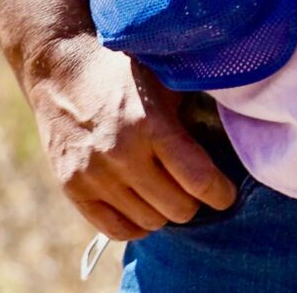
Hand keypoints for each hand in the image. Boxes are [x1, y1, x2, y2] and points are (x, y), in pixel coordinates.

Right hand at [23, 34, 236, 239]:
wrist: (59, 67)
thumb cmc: (121, 71)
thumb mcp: (163, 77)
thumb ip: (194, 108)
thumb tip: (238, 131)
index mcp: (150, 123)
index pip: (200, 181)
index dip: (221, 193)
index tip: (224, 191)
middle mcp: (121, 154)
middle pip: (178, 210)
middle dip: (192, 201)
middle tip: (190, 187)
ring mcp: (93, 174)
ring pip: (150, 222)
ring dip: (163, 210)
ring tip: (162, 189)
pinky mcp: (72, 187)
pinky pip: (117, 230)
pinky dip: (135, 223)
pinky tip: (140, 203)